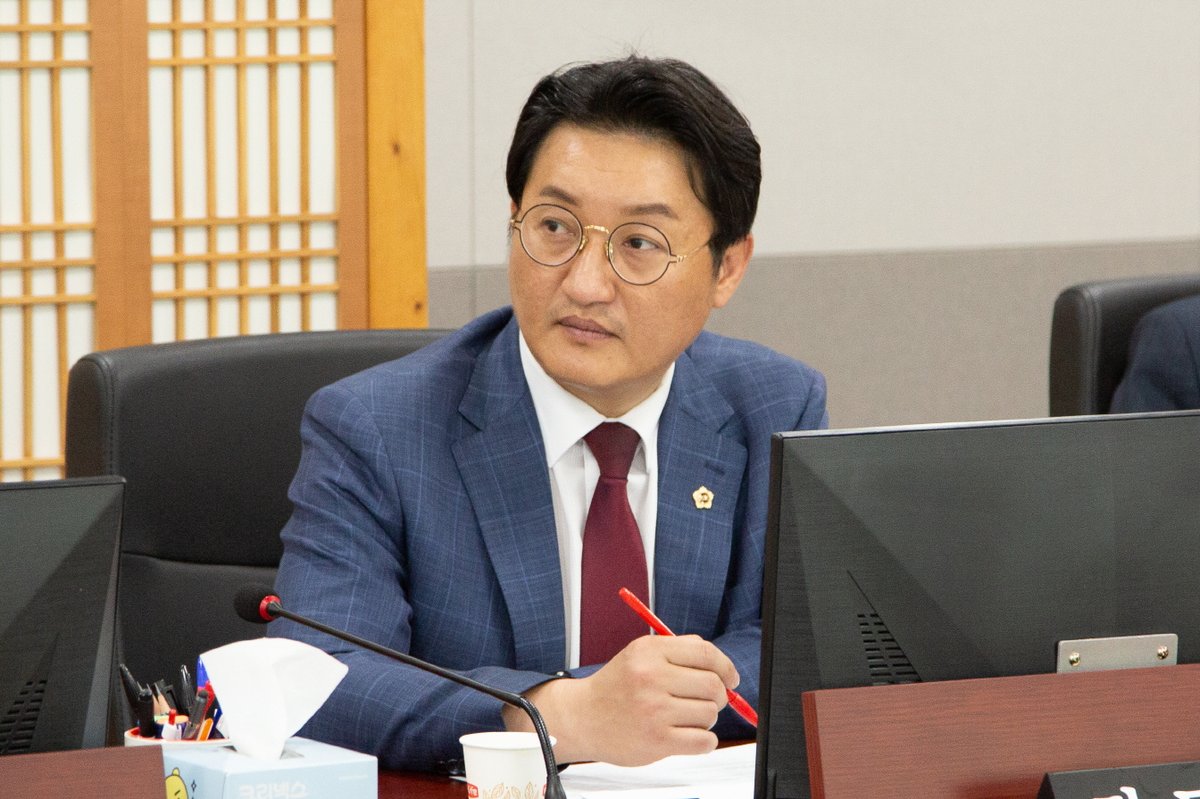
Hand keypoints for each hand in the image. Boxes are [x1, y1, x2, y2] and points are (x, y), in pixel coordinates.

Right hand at [504, 634, 738, 765]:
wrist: (583, 718)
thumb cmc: (617, 687)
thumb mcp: (640, 655)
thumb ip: (679, 651)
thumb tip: (721, 664)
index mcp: (650, 651)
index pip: (705, 653)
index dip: (726, 667)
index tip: (731, 679)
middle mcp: (651, 678)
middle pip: (712, 685)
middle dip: (718, 695)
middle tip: (708, 701)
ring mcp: (654, 710)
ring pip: (709, 714)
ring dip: (705, 719)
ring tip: (685, 718)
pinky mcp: (656, 740)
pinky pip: (703, 741)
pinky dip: (704, 741)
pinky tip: (688, 736)